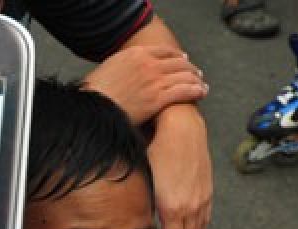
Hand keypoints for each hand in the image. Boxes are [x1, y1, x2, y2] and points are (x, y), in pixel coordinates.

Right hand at [81, 46, 206, 125]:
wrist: (94, 108)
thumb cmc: (97, 94)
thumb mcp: (109, 70)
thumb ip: (124, 67)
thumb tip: (126, 72)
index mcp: (136, 54)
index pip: (164, 51)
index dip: (176, 55)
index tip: (183, 59)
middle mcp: (148, 64)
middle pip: (178, 62)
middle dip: (190, 67)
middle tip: (197, 73)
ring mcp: (154, 80)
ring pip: (184, 75)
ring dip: (196, 79)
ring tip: (202, 85)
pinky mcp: (158, 98)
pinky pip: (183, 91)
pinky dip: (195, 90)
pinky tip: (201, 93)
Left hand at [146, 105, 212, 228]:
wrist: (182, 127)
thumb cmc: (157, 148)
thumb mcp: (144, 178)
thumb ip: (144, 202)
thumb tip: (138, 216)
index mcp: (171, 207)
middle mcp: (189, 206)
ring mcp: (201, 197)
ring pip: (198, 228)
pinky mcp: (207, 188)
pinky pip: (207, 215)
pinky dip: (202, 226)